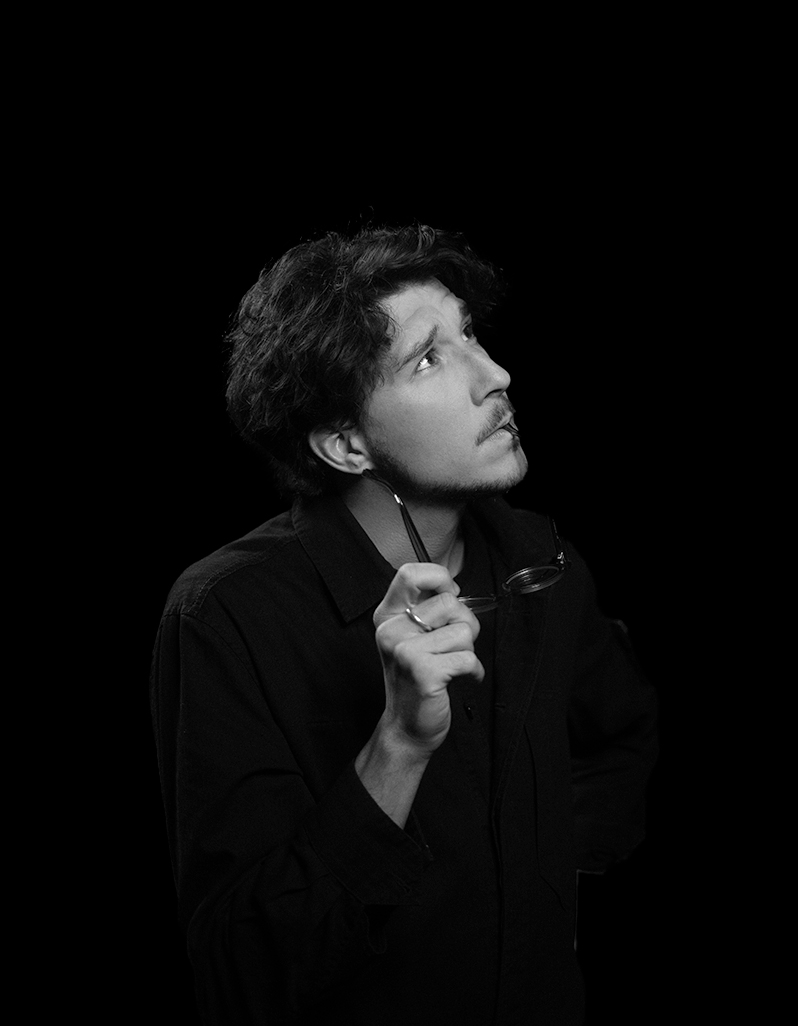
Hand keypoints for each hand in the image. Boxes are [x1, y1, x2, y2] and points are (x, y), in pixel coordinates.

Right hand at [372, 562, 484, 755]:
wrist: (406, 728)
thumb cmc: (416, 679)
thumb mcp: (412, 637)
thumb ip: (427, 610)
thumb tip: (454, 589)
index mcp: (388, 616)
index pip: (410, 573)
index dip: (439, 578)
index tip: (448, 597)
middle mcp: (391, 630)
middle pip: (449, 602)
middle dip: (465, 623)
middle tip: (453, 645)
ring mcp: (405, 651)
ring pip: (464, 630)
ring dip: (468, 650)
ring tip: (451, 664)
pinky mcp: (423, 672)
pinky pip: (468, 657)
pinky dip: (473, 670)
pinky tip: (460, 679)